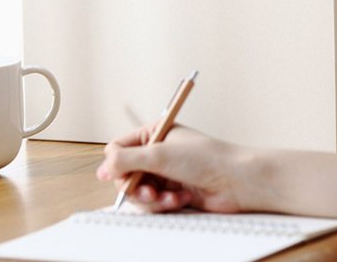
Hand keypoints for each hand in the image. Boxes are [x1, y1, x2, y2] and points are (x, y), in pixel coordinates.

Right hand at [96, 124, 245, 212]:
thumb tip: (102, 168)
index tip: (121, 175)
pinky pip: (155, 203)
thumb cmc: (206, 158)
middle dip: (135, 186)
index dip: (116, 163)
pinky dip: (165, 204)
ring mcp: (165, 172)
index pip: (119, 147)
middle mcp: (158, 152)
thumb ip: (127, 160)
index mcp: (154, 133)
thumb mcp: (160, 154)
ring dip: (152, 198)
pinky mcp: (173, 191)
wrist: (234, 181)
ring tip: (167, 198)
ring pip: (139, 191)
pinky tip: (180, 199)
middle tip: (147, 191)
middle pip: (126, 173)